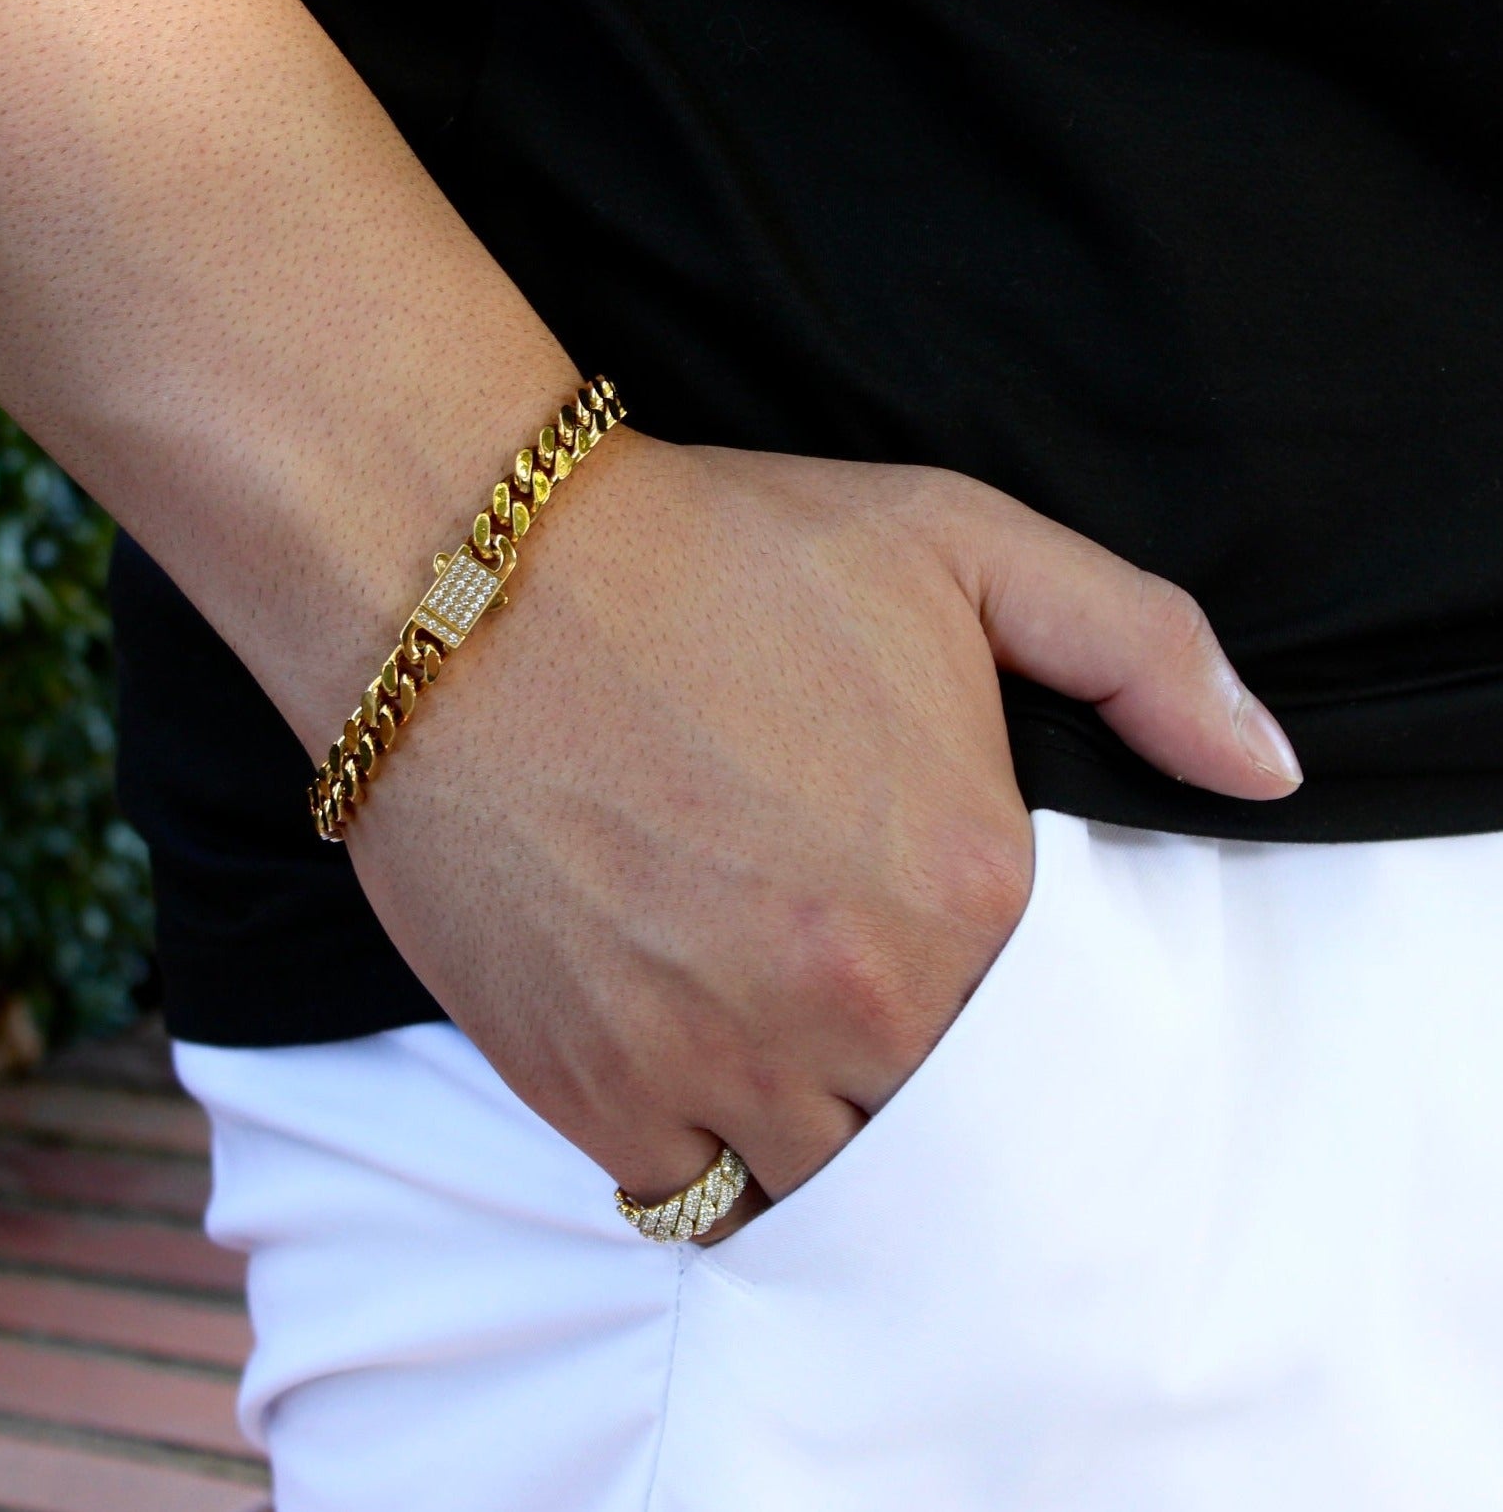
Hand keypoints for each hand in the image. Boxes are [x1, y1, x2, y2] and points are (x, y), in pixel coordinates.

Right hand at [340, 427, 1300, 1242]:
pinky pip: (689, 1191)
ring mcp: (717, 1058)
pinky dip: (706, 1146)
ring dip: (820, 1123)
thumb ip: (1142, 649)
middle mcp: (854, 998)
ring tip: (783, 1029)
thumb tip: (1264, 770)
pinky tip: (697, 1055)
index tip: (957, 956)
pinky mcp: (590, 1087)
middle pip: (944, 1124)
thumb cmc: (711, 552)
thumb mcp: (957, 539)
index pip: (1056, 1035)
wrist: (467, 586)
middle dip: (919, 1072)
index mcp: (967, 885)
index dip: (1012, 1003)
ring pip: (826, 1181)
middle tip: (862, 990)